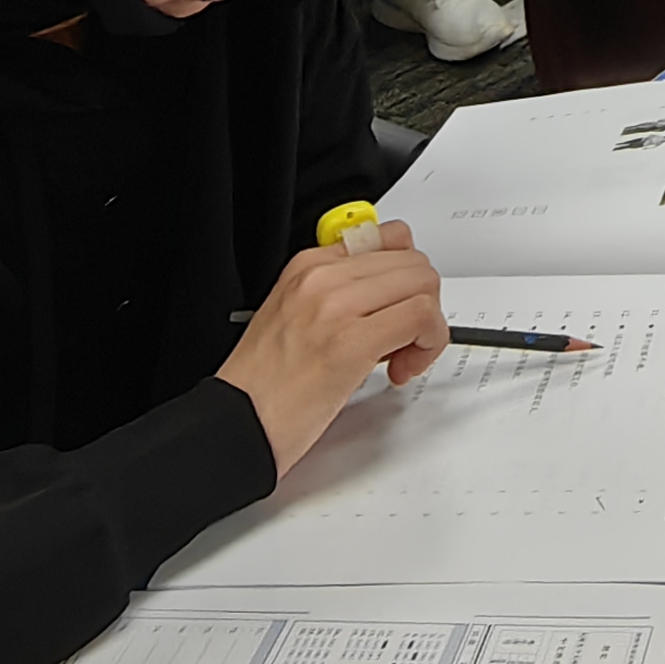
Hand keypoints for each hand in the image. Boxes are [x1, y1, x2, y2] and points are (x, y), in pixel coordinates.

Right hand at [221, 224, 447, 474]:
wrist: (236, 424)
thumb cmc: (265, 385)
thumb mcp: (297, 317)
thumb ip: (342, 296)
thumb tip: (393, 294)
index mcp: (308, 266)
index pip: (391, 239)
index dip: (407, 280)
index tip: (399, 308)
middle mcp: (322, 277)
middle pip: (415, 263)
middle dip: (424, 304)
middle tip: (405, 341)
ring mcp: (335, 306)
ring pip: (424, 286)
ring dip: (428, 327)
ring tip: (401, 358)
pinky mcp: (350, 342)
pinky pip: (421, 318)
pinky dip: (428, 345)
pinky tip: (401, 370)